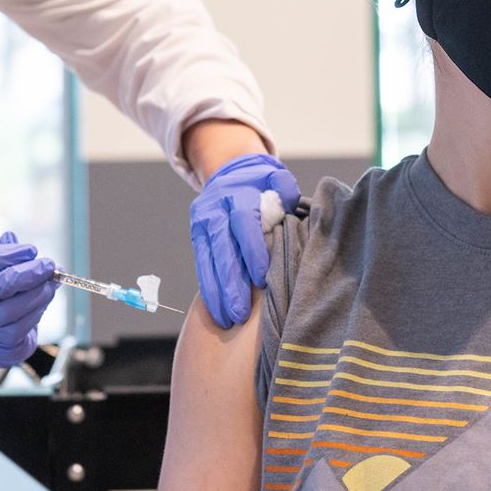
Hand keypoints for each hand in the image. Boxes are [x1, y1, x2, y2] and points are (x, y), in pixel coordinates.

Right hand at [0, 233, 57, 366]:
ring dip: (36, 294)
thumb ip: (3, 253)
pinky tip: (45, 299)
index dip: (2, 255)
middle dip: (23, 275)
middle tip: (47, 265)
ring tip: (51, 282)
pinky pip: (20, 329)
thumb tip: (17, 244)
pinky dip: (37, 310)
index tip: (31, 250)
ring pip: (8, 311)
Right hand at [189, 153, 302, 327]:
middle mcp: (214, 208)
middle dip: (230, 283)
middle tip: (240, 313)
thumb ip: (287, 193)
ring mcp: (201, 224)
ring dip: (216, 293)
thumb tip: (294, 211)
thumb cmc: (263, 184)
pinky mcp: (196, 237)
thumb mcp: (277, 180)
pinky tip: (216, 312)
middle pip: (221, 248)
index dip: (251, 251)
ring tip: (227, 319)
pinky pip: (201, 266)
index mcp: (237, 194)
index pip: (242, 223)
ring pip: (207, 262)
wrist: (230, 171)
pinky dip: (208, 290)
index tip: (261, 279)